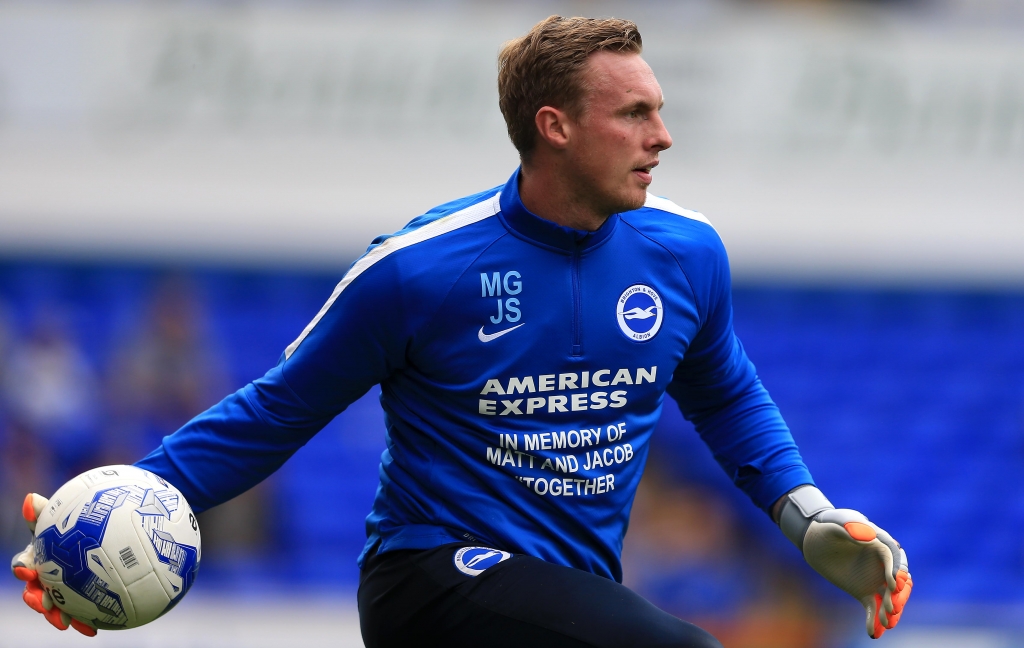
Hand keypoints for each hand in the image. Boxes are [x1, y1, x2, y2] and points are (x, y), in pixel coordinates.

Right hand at [10, 493, 97, 636]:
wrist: (110, 530)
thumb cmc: (81, 521)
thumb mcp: (65, 515)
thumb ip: (47, 511)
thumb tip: (31, 498)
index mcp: (39, 557)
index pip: (24, 565)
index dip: (23, 570)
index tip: (28, 572)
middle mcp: (46, 575)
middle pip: (35, 591)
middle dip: (36, 600)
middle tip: (44, 605)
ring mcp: (63, 588)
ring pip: (55, 606)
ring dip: (56, 616)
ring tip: (64, 623)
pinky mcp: (82, 599)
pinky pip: (80, 612)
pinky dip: (83, 621)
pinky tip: (93, 628)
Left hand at [777, 486, 912, 638]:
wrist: (815, 539)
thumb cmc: (828, 525)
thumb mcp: (836, 522)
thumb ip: (851, 526)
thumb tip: (869, 535)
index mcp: (881, 543)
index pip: (894, 558)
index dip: (896, 571)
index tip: (893, 585)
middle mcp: (883, 564)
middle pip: (899, 582)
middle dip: (898, 596)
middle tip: (891, 609)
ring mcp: (875, 579)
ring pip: (889, 598)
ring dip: (890, 611)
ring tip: (886, 624)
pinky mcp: (864, 591)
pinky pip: (873, 607)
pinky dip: (874, 620)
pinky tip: (872, 633)